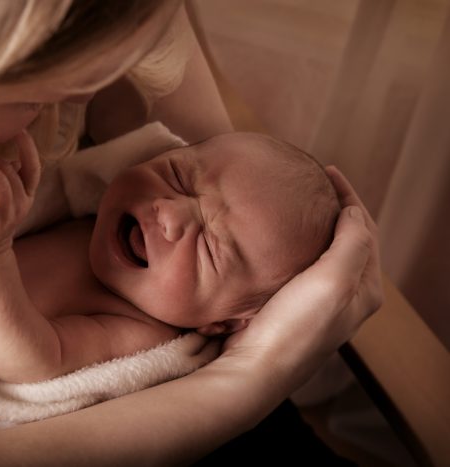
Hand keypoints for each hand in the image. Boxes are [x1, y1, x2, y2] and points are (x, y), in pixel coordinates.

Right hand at [218, 166, 382, 384]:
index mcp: (365, 289)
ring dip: (313, 226)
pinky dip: (293, 244)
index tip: (328, 172)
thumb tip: (352, 212)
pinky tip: (277, 236)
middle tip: (312, 183)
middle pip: (347, 239)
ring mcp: (317, 302)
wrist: (254, 367)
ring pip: (321, 252)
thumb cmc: (294, 327)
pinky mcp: (291, 306)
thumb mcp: (333, 280)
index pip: (366, 230)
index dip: (350, 197)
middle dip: (334, 209)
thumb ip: (351, 242)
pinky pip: (298, 265)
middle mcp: (345, 296)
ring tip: (295, 203)